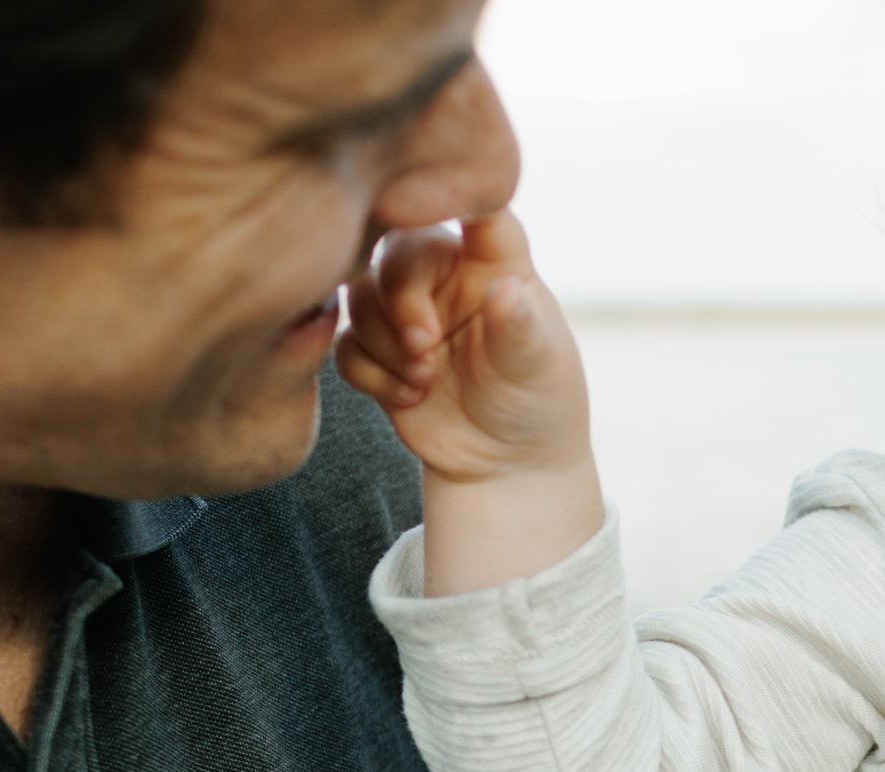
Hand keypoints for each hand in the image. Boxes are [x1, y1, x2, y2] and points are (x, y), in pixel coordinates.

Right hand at [341, 211, 604, 592]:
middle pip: (396, 249)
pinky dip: (370, 374)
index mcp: (494, 262)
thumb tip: (504, 290)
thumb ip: (520, 328)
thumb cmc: (537, 402)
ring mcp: (407, 313)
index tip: (430, 215)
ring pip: (359, 296)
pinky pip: (344, 346)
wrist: (507, 463)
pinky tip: (409, 398)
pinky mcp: (378, 352)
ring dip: (383, 341)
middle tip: (424, 346)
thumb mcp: (540, 367)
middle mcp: (446, 276)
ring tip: (423, 381)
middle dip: (399, 299)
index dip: (452, 195)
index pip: (475, 209)